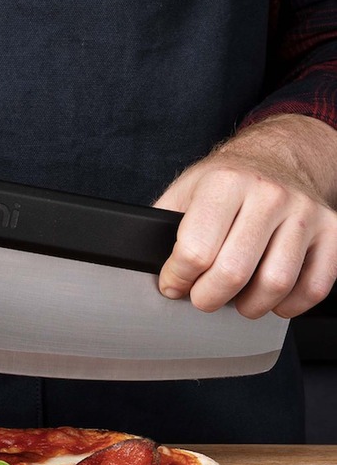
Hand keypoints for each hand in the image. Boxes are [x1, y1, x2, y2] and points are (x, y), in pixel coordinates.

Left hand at [154, 116, 336, 318]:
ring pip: (275, 284)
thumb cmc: (224, 181)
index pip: (194, 251)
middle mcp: (268, 195)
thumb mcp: (184, 191)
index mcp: (224, 184)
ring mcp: (304, 213)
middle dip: (207, 298)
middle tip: (200, 297)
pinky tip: (269, 299)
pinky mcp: (332, 231)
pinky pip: (314, 287)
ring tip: (234, 300)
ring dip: (248, 306)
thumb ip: (163, 227)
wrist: (275, 158)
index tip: (174, 283)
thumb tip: (146, 267)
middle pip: (233, 273)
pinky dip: (288, 305)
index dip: (177, 278)